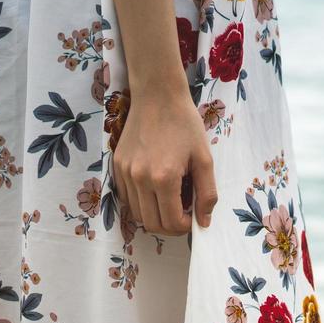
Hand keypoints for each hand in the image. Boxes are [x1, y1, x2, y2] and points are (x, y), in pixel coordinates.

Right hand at [112, 91, 217, 235]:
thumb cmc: (185, 124)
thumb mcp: (204, 158)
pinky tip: (155, 190)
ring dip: (155, 216)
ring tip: (170, 200)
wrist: (157, 96)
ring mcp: (124, 173)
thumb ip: (207, 193)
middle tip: (183, 213)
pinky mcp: (117, 166)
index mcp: (163, 178)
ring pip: (137, 215)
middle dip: (171, 226)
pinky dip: (142, 203)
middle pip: (152, 224)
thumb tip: (204, 222)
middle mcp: (139, 179)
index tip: (193, 215)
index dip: (185, 226)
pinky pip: (127, 199)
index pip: (171, 223)